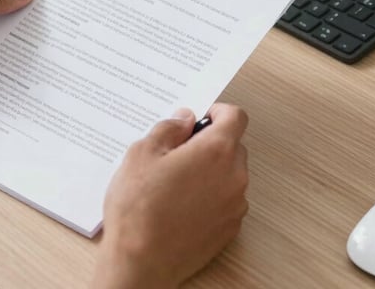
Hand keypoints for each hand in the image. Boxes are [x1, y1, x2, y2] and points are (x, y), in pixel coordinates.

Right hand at [92, 104, 248, 288]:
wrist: (140, 262)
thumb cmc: (139, 207)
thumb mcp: (142, 153)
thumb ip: (169, 128)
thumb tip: (184, 120)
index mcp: (216, 151)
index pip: (235, 117)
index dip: (217, 111)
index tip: (198, 117)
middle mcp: (234, 176)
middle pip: (233, 145)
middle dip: (208, 142)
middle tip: (175, 150)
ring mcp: (234, 205)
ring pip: (229, 174)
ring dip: (209, 170)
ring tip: (173, 181)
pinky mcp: (229, 229)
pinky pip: (225, 199)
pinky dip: (209, 195)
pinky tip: (179, 204)